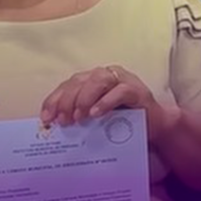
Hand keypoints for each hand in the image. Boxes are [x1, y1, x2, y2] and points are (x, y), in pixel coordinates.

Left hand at [40, 65, 157, 128]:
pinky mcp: (137, 89)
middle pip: (79, 81)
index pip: (68, 85)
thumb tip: (52, 125)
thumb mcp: (94, 117)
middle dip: (67, 101)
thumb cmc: (122, 121)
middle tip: (64, 121)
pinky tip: (96, 114)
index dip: (55, 100)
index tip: (46, 118)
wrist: (154, 126)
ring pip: (98, 80)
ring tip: (79, 118)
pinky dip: (105, 102)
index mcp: (92, 80)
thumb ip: (78, 115)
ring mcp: (122, 79)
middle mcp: (106, 75)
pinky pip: (119, 91)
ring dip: (84, 99)